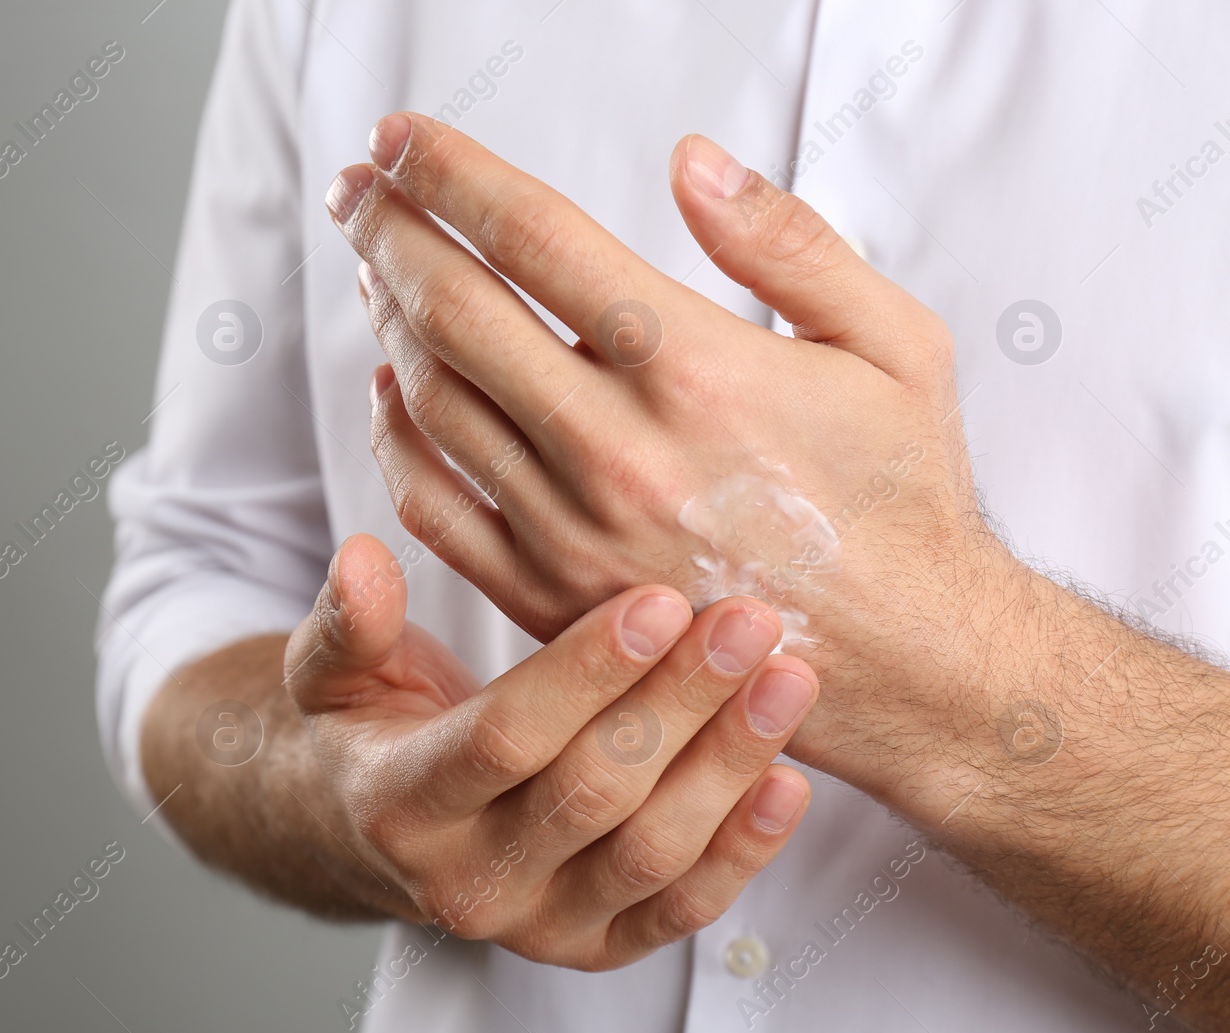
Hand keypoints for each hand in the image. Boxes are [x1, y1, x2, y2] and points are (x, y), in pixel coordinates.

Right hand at [285, 533, 816, 968]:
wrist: (371, 834)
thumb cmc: (365, 730)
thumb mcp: (331, 672)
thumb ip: (350, 622)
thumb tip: (363, 558)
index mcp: (397, 806)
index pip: (503, 740)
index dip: (584, 673)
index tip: (656, 603)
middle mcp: (465, 883)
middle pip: (592, 792)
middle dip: (679, 701)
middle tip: (747, 620)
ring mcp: (535, 925)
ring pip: (649, 853)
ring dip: (728, 766)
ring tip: (787, 681)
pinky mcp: (593, 946)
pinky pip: (680, 910)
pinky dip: (743, 850)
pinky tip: (789, 780)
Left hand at [329, 113, 1017, 785]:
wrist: (908, 662)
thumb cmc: (902, 494)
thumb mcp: (891, 342)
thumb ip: (789, 240)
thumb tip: (689, 161)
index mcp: (698, 367)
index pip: (533, 236)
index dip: (450, 173)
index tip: (400, 138)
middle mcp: (618, 448)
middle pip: (457, 310)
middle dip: (388, 231)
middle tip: (356, 188)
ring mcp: (574, 531)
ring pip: (435, 401)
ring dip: (390, 319)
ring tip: (376, 267)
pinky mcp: (552, 598)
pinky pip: (436, 509)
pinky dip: (396, 440)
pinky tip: (392, 390)